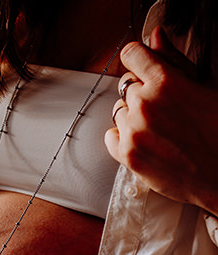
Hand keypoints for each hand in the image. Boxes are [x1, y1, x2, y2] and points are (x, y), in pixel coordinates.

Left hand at [105, 26, 217, 215]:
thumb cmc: (217, 130)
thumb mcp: (202, 86)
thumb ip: (174, 60)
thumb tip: (155, 37)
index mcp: (166, 81)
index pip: (131, 55)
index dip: (139, 61)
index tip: (143, 68)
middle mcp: (145, 104)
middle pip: (126, 85)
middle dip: (141, 93)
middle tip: (163, 109)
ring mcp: (134, 131)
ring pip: (118, 111)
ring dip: (132, 117)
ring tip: (157, 129)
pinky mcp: (128, 155)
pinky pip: (110, 137)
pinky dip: (122, 138)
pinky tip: (143, 141)